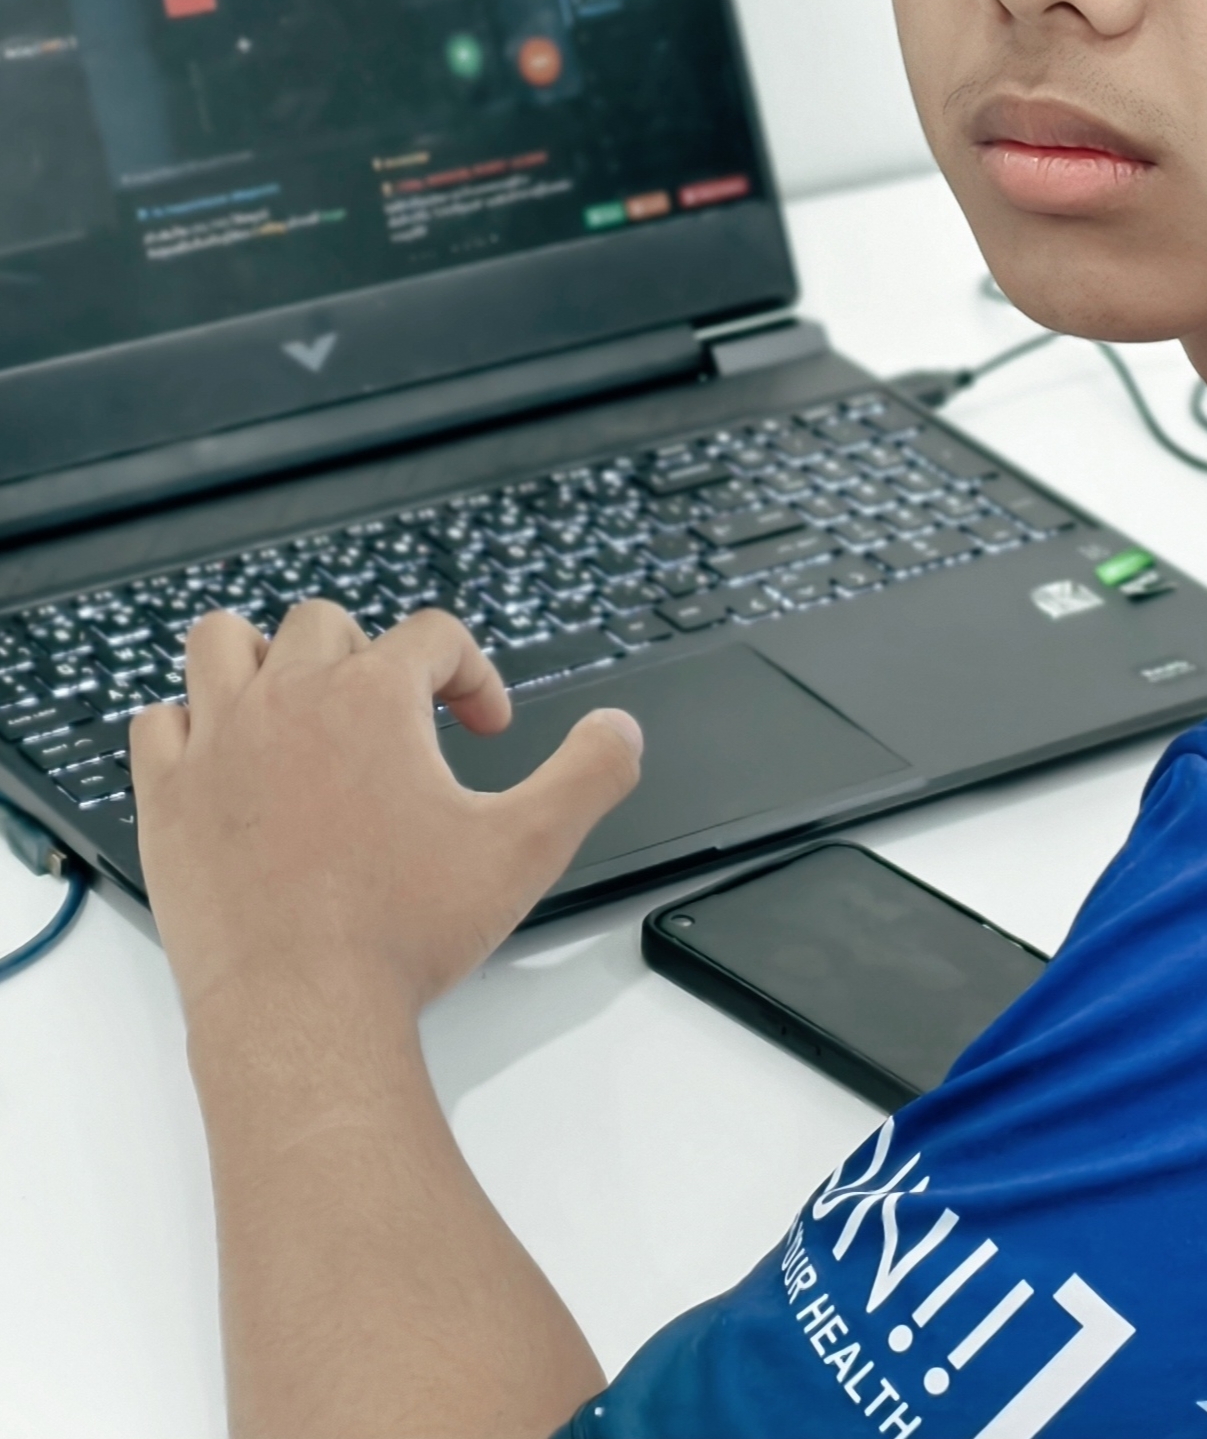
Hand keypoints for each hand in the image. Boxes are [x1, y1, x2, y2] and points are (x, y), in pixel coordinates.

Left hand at [131, 602, 641, 1029]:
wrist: (304, 1012)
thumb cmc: (404, 932)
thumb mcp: (530, 845)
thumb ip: (591, 773)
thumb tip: (621, 729)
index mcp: (375, 698)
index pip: (433, 634)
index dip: (472, 674)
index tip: (483, 732)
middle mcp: (290, 701)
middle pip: (324, 622)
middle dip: (371, 658)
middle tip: (397, 723)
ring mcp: (218, 744)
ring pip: (221, 642)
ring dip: (263, 657)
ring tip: (300, 705)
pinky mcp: (167, 797)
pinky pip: (158, 721)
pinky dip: (192, 723)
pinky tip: (230, 761)